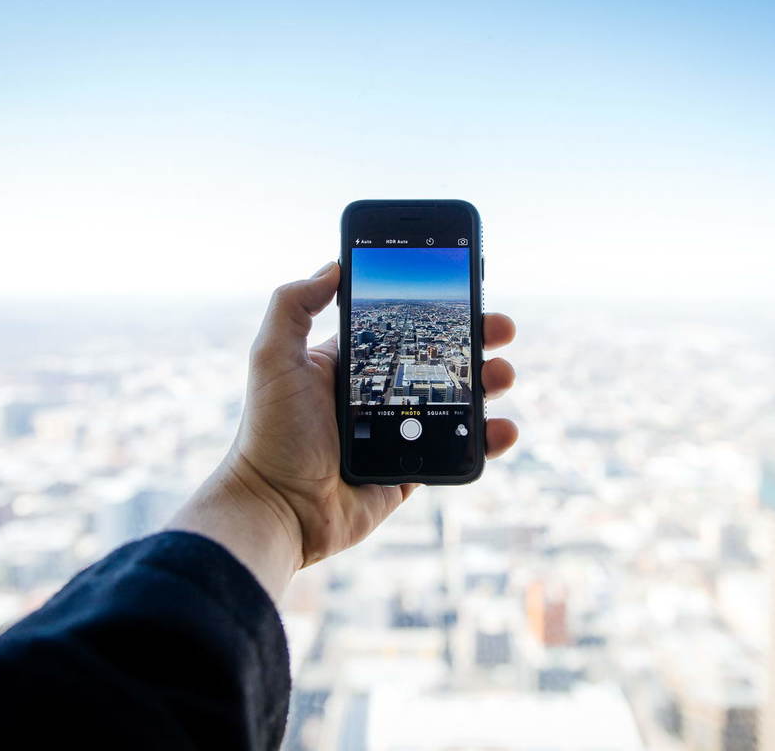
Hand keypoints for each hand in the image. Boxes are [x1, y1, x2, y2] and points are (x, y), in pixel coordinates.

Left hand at [170, 261, 517, 598]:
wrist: (278, 508)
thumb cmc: (271, 433)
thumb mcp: (273, 357)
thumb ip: (293, 305)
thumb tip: (334, 265)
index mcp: (348, 365)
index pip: (401, 329)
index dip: (435, 311)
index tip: (467, 288)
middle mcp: (375, 396)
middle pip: (438, 361)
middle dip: (475, 340)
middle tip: (501, 328)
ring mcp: (397, 433)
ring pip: (455, 402)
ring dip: (487, 384)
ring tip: (502, 374)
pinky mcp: (411, 471)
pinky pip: (457, 451)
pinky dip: (487, 440)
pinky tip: (503, 428)